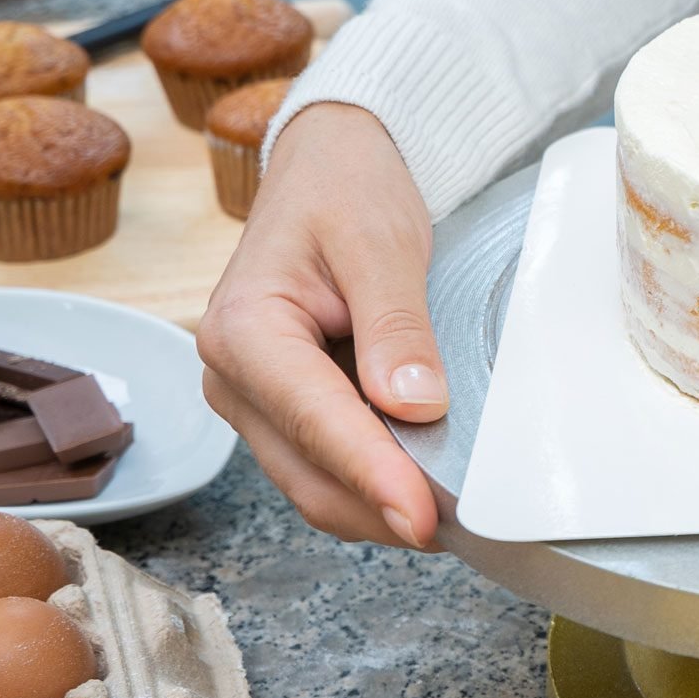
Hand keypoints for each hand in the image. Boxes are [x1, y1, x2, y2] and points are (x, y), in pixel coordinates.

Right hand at [198, 103, 445, 548]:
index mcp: (243, 330)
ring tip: (455, 514)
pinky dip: (372, 485)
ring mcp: (254, 400)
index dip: (373, 475)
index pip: (315, 421)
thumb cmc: (346, 192)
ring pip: (315, 485)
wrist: (329, 169)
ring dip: (379, 507)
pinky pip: (324, 467)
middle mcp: (233, 377)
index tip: (423, 516)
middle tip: (465, 529)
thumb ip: (396, 326)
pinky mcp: (283, 411)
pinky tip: (424, 482)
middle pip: (309, 474)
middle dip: (382, 507)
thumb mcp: (381, 243)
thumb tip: (414, 404)